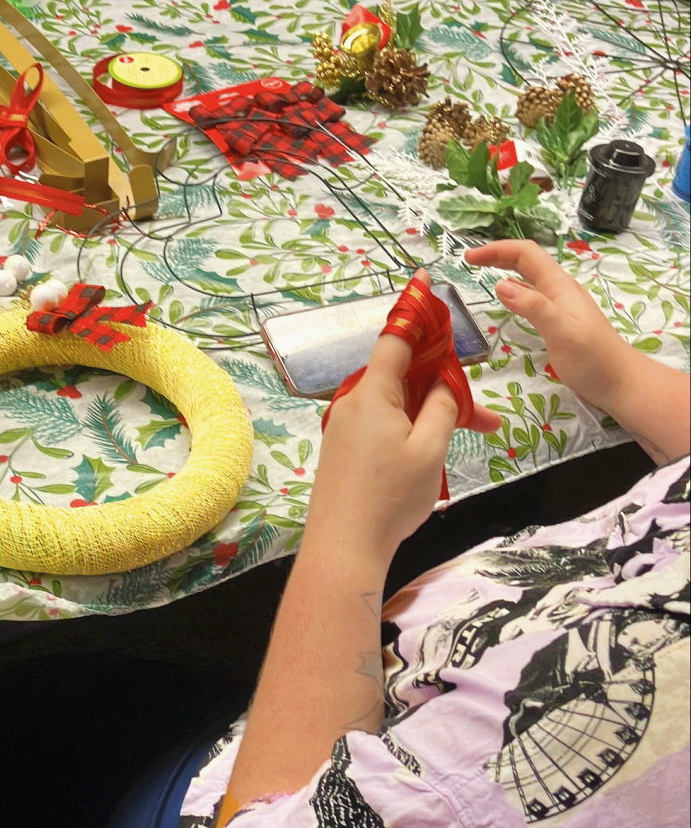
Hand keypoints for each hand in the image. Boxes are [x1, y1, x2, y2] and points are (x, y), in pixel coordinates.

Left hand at [309, 281, 499, 561]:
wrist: (344, 546)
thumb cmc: (390, 497)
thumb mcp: (430, 449)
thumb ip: (444, 408)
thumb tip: (445, 382)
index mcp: (373, 393)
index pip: (395, 338)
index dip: (414, 310)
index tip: (423, 281)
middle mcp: (354, 402)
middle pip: (403, 375)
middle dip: (445, 383)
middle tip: (484, 413)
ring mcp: (346, 426)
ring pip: (398, 404)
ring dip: (434, 412)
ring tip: (477, 434)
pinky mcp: (345, 448)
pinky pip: (383, 423)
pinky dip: (412, 427)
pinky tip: (436, 449)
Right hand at [468, 239, 689, 464]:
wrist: (621, 384)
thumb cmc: (594, 360)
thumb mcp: (561, 332)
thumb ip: (534, 307)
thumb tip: (500, 284)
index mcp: (559, 287)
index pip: (526, 254)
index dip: (497, 250)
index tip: (468, 258)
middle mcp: (559, 291)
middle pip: (527, 261)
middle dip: (498, 255)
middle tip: (469, 262)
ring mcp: (560, 306)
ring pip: (529, 278)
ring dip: (505, 269)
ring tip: (482, 273)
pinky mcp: (558, 322)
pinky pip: (532, 296)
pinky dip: (514, 290)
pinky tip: (506, 300)